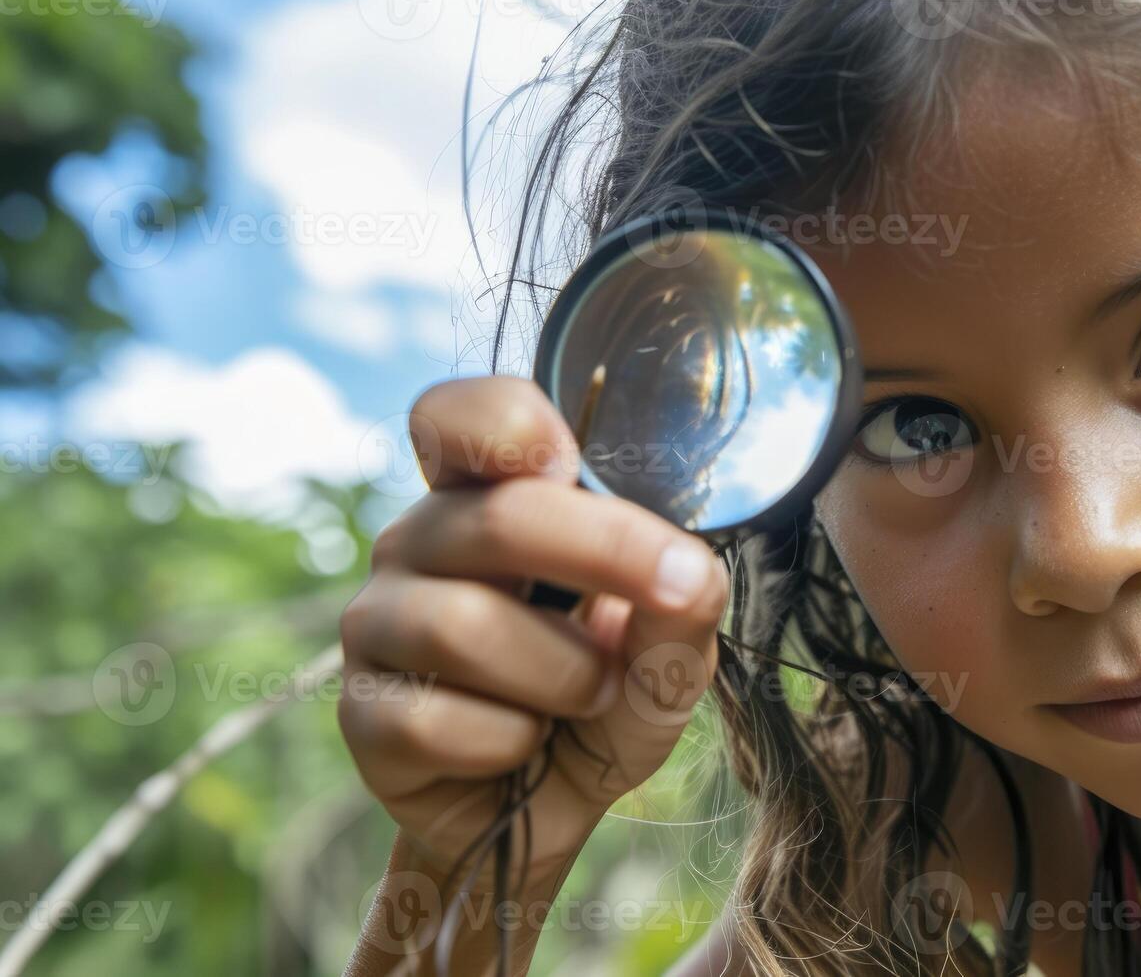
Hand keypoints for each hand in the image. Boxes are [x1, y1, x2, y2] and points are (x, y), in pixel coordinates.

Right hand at [338, 376, 728, 883]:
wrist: (553, 813)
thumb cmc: (605, 699)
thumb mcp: (667, 652)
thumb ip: (679, 608)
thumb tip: (690, 576)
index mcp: (488, 499)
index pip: (456, 416)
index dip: (507, 423)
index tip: (572, 464)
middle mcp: (420, 545)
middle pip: (498, 518)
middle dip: (609, 553)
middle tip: (680, 589)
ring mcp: (377, 626)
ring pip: (464, 626)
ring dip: (564, 673)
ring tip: (590, 695)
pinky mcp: (360, 715)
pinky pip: (437, 720)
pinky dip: (508, 742)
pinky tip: (521, 746)